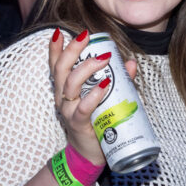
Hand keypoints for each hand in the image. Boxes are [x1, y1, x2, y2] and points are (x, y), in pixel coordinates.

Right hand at [47, 29, 135, 164]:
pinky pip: (82, 108)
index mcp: (65, 88)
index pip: (56, 65)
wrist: (90, 153)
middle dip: (72, 50)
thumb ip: (118, 79)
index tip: (59, 32)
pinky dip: (93, 95)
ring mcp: (68, 110)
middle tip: (85, 36)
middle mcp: (62, 97)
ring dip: (86, 68)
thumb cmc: (96, 121)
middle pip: (61, 69)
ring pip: (70, 84)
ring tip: (103, 58)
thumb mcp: (105, 97)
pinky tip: (104, 85)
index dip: (55, 49)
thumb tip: (130, 62)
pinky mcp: (77, 123)